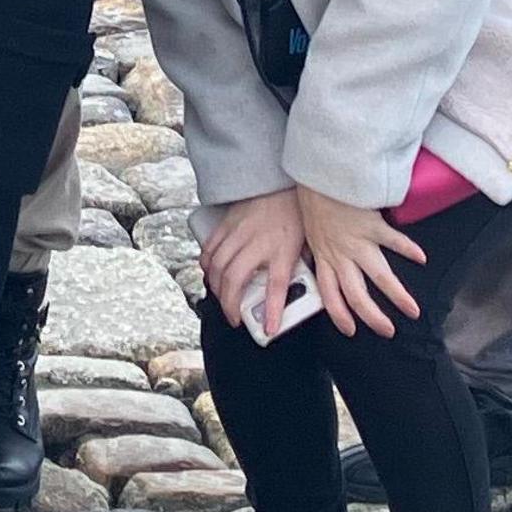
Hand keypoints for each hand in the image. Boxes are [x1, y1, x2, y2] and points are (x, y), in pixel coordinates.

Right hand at [196, 191, 305, 342]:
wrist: (278, 181)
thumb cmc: (293, 212)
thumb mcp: (305, 241)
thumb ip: (300, 263)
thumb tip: (300, 286)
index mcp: (282, 249)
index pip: (277, 286)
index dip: (273, 311)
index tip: (270, 330)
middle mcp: (257, 244)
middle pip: (236, 280)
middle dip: (231, 305)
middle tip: (234, 318)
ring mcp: (237, 234)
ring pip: (218, 268)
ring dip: (217, 289)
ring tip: (222, 300)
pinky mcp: (226, 225)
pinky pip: (210, 249)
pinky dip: (206, 266)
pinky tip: (210, 275)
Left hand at [292, 186, 424, 338]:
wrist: (319, 175)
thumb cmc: (314, 199)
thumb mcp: (309, 229)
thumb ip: (317, 248)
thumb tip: (318, 259)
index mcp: (324, 256)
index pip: (329, 295)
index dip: (340, 315)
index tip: (351, 330)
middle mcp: (341, 255)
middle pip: (356, 295)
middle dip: (373, 317)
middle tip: (387, 331)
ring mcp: (358, 242)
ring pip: (379, 276)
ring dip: (397, 296)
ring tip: (412, 310)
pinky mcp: (372, 225)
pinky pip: (393, 240)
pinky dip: (408, 249)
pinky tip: (421, 259)